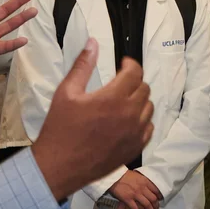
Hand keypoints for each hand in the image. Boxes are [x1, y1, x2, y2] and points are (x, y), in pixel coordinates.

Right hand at [31, 39, 154, 200]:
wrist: (60, 165)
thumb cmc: (61, 128)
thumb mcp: (67, 92)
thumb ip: (82, 66)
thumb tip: (93, 43)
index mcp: (113, 98)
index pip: (135, 72)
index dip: (131, 64)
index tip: (123, 64)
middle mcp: (129, 115)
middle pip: (144, 88)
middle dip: (134, 81)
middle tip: (120, 82)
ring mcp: (134, 133)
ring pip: (149, 108)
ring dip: (139, 100)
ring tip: (123, 101)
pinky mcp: (135, 148)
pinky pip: (148, 128)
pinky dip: (141, 120)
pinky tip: (127, 120)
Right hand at [108, 171, 161, 208]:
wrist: (114, 176)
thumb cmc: (125, 175)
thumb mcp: (138, 176)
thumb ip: (144, 181)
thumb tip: (148, 186)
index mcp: (145, 182)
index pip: (156, 190)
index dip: (159, 196)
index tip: (159, 200)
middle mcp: (142, 188)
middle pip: (153, 199)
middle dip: (156, 206)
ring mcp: (135, 194)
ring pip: (146, 205)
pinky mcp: (127, 199)